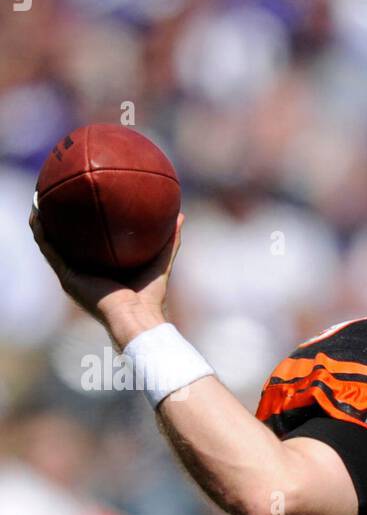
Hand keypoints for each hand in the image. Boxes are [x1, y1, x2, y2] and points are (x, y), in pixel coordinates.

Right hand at [29, 207, 182, 347]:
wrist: (136, 317)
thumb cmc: (151, 296)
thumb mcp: (162, 260)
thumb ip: (170, 239)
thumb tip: (181, 215)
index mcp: (104, 270)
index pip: (92, 245)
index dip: (86, 227)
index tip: (85, 203)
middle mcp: (85, 272)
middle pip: (68, 243)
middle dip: (60, 221)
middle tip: (57, 197)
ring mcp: (73, 275)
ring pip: (52, 244)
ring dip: (42, 222)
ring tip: (38, 200)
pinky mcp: (67, 278)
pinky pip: (49, 250)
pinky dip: (40, 232)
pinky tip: (37, 213)